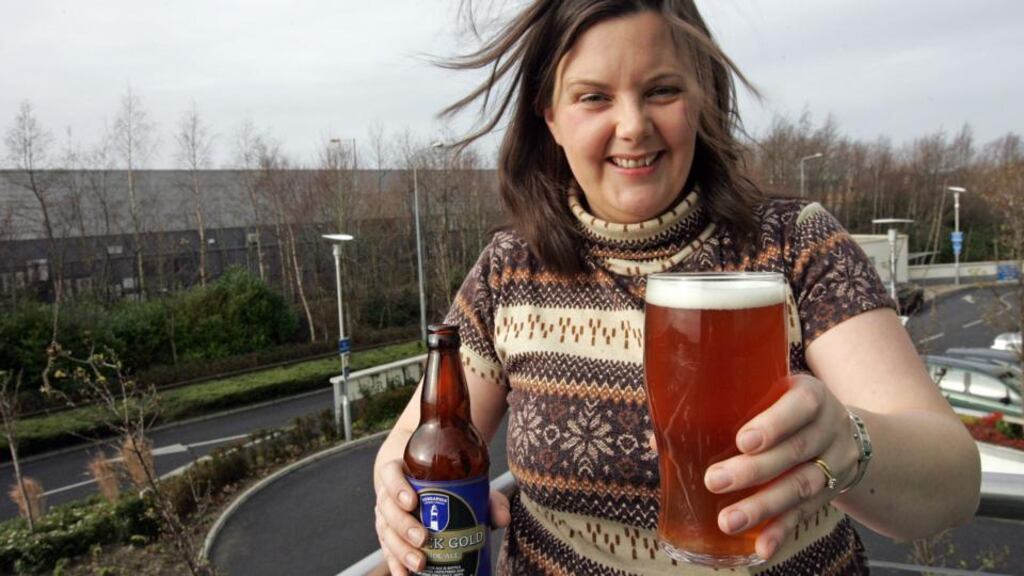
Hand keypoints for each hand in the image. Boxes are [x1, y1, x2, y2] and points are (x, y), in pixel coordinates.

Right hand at [374, 459, 511, 574]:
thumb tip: (502, 518)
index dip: (397, 488)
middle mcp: (389, 495)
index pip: (390, 475)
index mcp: (401, 473)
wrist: (425, 488)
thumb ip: (486, 498)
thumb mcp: (466, 485)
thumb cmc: (446, 485)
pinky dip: (395, 565)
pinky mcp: (389, 538)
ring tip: (420, 563)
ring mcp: (386, 518)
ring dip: (401, 550)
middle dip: (403, 526)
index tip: (412, 501)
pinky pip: (387, 552)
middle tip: (423, 538)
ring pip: (386, 533)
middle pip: (387, 509)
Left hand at [702, 375, 858, 559]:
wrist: (846, 432)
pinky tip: (761, 548)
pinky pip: (805, 514)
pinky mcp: (829, 493)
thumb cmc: (785, 407)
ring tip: (727, 522)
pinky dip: (781, 532)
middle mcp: (828, 429)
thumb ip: (724, 409)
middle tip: (713, 481)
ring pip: (800, 487)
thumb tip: (658, 440)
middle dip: (754, 470)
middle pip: (794, 452)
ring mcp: (833, 463)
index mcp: (811, 396)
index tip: (742, 441)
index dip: (773, 425)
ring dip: (762, 508)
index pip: (798, 407)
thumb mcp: (770, 394)